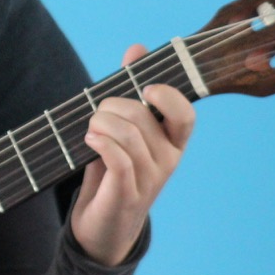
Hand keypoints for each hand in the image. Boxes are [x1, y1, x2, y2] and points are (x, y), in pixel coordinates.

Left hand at [70, 43, 194, 265]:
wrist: (102, 225)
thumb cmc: (113, 170)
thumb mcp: (124, 128)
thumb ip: (131, 88)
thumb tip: (137, 48)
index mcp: (172, 141)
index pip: (186, 114)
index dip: (167, 96)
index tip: (144, 89)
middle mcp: (168, 160)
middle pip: (142, 117)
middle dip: (111, 106)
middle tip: (96, 116)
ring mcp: (150, 180)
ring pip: (128, 135)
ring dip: (100, 125)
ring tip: (90, 130)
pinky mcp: (128, 195)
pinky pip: (120, 160)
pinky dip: (101, 144)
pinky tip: (89, 142)